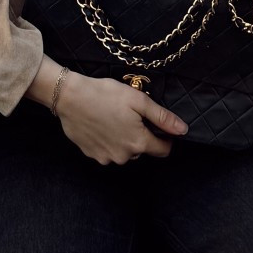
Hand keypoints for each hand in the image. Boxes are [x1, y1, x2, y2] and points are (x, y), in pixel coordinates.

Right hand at [52, 68, 188, 164]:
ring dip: (124, 139)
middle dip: (140, 134)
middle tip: (129, 114)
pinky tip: (101, 124)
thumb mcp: (138, 101)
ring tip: (113, 117)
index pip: (163, 150)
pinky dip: (108, 140)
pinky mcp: (92, 155)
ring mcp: (106, 157)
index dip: (166, 138)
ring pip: (125, 151)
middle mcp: (124, 156)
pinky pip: (108, 151)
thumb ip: (162, 118)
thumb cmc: (105, 95)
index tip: (159, 125)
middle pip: (142, 149)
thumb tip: (182, 130)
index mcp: (138, 142)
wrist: (70, 97)